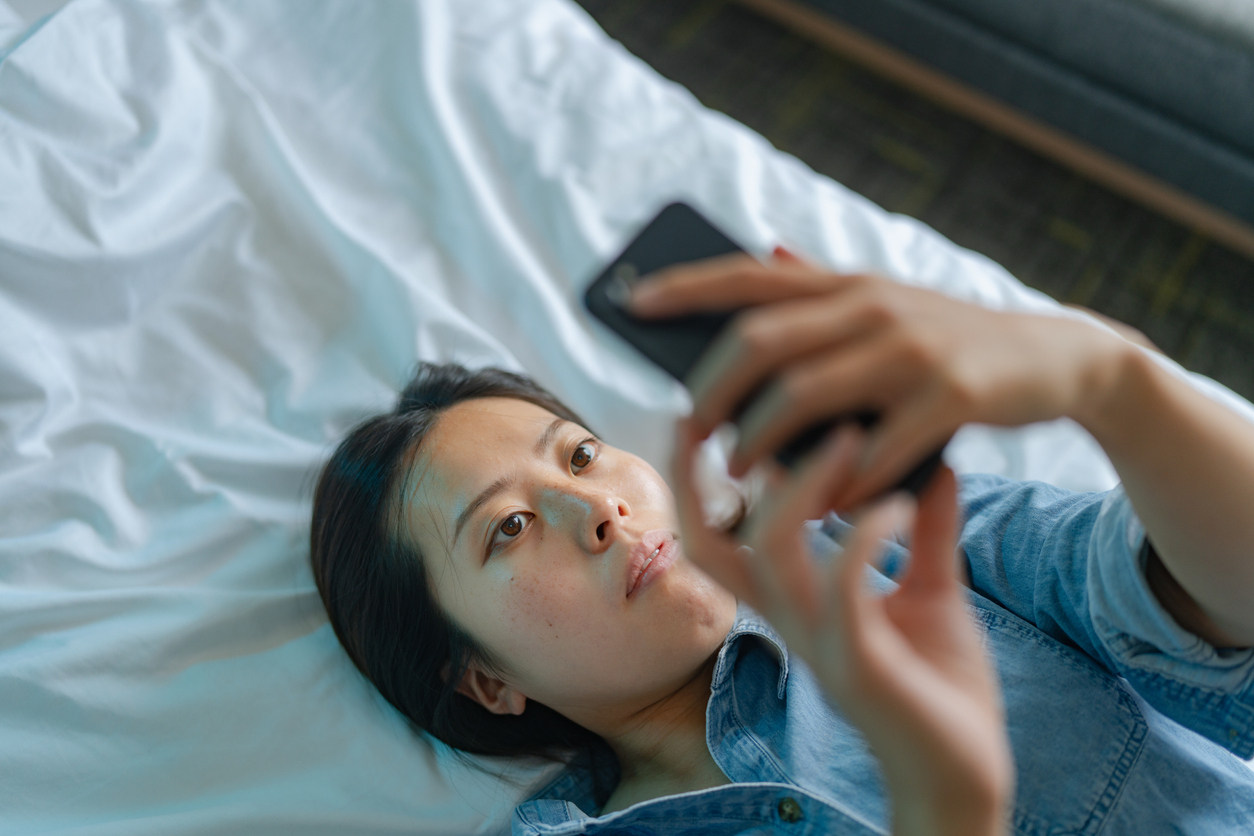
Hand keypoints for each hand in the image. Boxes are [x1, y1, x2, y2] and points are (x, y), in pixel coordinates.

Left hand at [637, 250, 1122, 507]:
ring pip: (804, 393)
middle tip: (690, 430)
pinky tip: (819, 504)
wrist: (1061, 359)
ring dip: (761, 440)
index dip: (688, 286)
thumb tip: (765, 249)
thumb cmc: (952, 341)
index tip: (632, 302)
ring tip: (739, 473)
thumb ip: (827, 284)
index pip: (750, 274)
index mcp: (848, 282)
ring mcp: (912, 348)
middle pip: (761, 338)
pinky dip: (838, 481)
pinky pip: (874, 446)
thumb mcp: (888, 302)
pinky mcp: (953, 395)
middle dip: (712, 388)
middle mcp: (872, 304)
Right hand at [672, 420, 1012, 835]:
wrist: (968, 774)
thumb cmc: (941, 689)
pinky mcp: (860, 664)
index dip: (693, 480)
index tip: (704, 415)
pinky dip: (864, 535)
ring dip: (803, 487)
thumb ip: (926, 533)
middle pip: (708, 545)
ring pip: (771, 553)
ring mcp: (820, 643)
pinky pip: (841, 589)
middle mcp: (791, 621)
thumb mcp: (932, 593)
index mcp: (795, 604)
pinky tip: (899, 505)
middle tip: (734, 408)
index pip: (714, 537)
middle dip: (698, 476)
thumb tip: (935, 463)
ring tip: (848, 439)